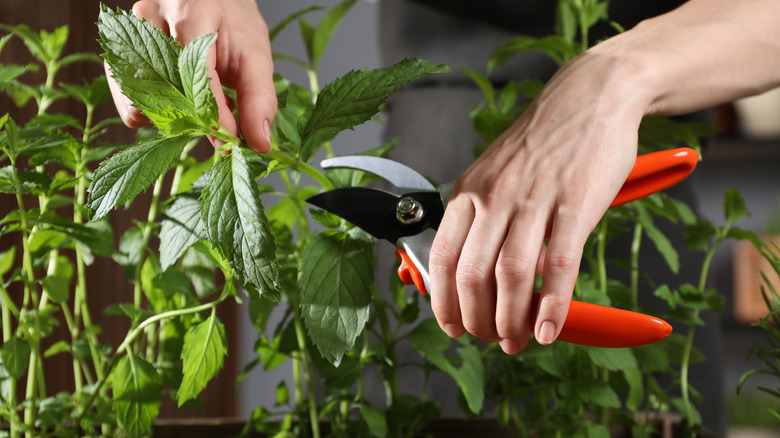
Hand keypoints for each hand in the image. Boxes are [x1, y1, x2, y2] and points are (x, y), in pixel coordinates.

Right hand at [105, 0, 276, 152]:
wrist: (209, 1)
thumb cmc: (233, 25)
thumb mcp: (255, 56)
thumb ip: (258, 99)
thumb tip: (258, 144)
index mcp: (191, 11)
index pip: (196, 74)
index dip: (214, 115)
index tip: (229, 140)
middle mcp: (151, 18)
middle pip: (164, 91)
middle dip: (193, 120)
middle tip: (217, 126)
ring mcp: (127, 35)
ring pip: (141, 102)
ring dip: (173, 119)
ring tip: (198, 106)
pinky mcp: (117, 55)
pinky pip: (130, 103)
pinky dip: (157, 113)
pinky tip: (179, 100)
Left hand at [428, 47, 645, 354]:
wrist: (590, 95)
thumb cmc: (543, 142)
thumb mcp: (494, 173)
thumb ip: (481, 218)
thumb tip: (476, 272)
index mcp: (468, 191)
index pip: (441, 257)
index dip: (442, 300)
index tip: (451, 325)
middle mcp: (493, 196)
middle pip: (471, 274)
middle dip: (476, 319)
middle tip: (488, 340)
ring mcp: (534, 198)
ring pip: (511, 275)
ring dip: (510, 320)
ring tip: (516, 342)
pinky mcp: (575, 202)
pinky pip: (559, 263)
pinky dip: (551, 304)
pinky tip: (548, 328)